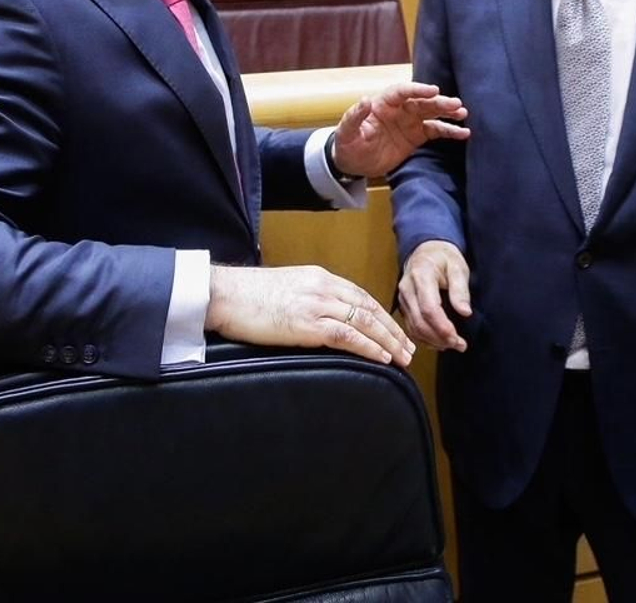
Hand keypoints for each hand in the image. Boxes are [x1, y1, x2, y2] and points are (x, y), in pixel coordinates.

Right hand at [205, 264, 415, 366]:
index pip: (361, 296)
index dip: (382, 315)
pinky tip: (382, 357)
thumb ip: (309, 299)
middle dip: (393, 329)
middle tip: (410, 348)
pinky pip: (346, 334)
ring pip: (364, 321)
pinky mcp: (306, 323)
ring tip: (403, 357)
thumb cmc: (248, 296)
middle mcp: (324, 287)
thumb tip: (322, 319)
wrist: (225, 294)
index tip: (396, 330)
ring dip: (388, 340)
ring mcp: (316, 304)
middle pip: (370, 308)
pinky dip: (368, 346)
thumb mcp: (287, 290)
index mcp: (320, 278)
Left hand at [332, 81, 468, 178]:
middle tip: (456, 104)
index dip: (418, 89)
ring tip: (463, 113)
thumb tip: (365, 100)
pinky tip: (463, 133)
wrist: (353, 163)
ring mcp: (410, 122)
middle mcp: (399, 109)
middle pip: (422, 102)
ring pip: (432, 113)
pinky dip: (449, 131)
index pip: (402, 92)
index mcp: (383, 103)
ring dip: (448, 113)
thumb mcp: (347, 132)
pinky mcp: (416, 136)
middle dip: (439, 102)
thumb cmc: (347, 144)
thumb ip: (355, 116)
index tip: (434, 90)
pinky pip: (436, 131)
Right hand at [397, 240, 471, 350]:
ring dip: (432, 341)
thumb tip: (465, 312)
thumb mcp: (458, 266)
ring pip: (413, 327)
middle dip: (439, 338)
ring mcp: (403, 298)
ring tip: (452, 345)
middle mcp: (407, 288)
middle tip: (459, 345)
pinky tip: (438, 342)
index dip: (442, 327)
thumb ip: (461, 289)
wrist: (426, 251)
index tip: (457, 337)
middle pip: (419, 321)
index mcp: (421, 275)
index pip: (429, 308)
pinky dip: (424, 338)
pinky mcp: (403, 306)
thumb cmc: (443, 257)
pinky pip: (410, 327)